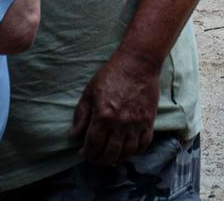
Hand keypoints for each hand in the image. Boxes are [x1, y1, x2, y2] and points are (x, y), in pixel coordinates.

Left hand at [72, 47, 162, 166]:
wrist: (138, 63)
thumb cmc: (112, 74)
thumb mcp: (90, 92)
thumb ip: (81, 115)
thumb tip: (74, 135)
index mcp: (103, 116)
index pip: (93, 145)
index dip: (87, 154)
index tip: (83, 154)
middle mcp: (120, 123)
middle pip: (110, 153)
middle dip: (99, 160)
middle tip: (95, 158)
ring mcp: (137, 124)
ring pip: (127, 152)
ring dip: (117, 159)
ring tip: (110, 157)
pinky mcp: (149, 121)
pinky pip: (144, 144)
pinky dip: (136, 152)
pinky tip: (128, 150)